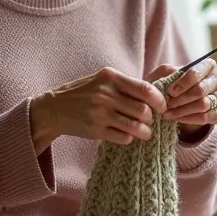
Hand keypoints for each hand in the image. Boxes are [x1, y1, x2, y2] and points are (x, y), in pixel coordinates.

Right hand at [31, 67, 166, 147]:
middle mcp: (105, 94)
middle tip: (150, 121)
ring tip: (144, 132)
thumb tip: (155, 94)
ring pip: (135, 127)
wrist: (54, 108)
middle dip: (151, 119)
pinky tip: (127, 135)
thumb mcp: (103, 80)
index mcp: (110, 77)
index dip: (159, 101)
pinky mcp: (95, 130)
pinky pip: (123, 138)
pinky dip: (130, 138)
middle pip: (143, 110)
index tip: (162, 107)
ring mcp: (100, 113)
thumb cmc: (85, 92)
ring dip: (145, 132)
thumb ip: (126, 85)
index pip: (146, 89)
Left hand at [146, 59, 216, 128]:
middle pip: (200, 90)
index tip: (170, 92)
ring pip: (203, 105)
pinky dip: (189, 119)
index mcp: (208, 65)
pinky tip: (177, 118)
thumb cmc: (177, 82)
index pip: (196, 73)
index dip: (182, 83)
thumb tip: (170, 79)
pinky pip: (205, 117)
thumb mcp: (169, 73)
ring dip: (183, 110)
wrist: (184, 100)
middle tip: (168, 104)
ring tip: (169, 113)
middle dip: (182, 98)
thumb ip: (167, 71)